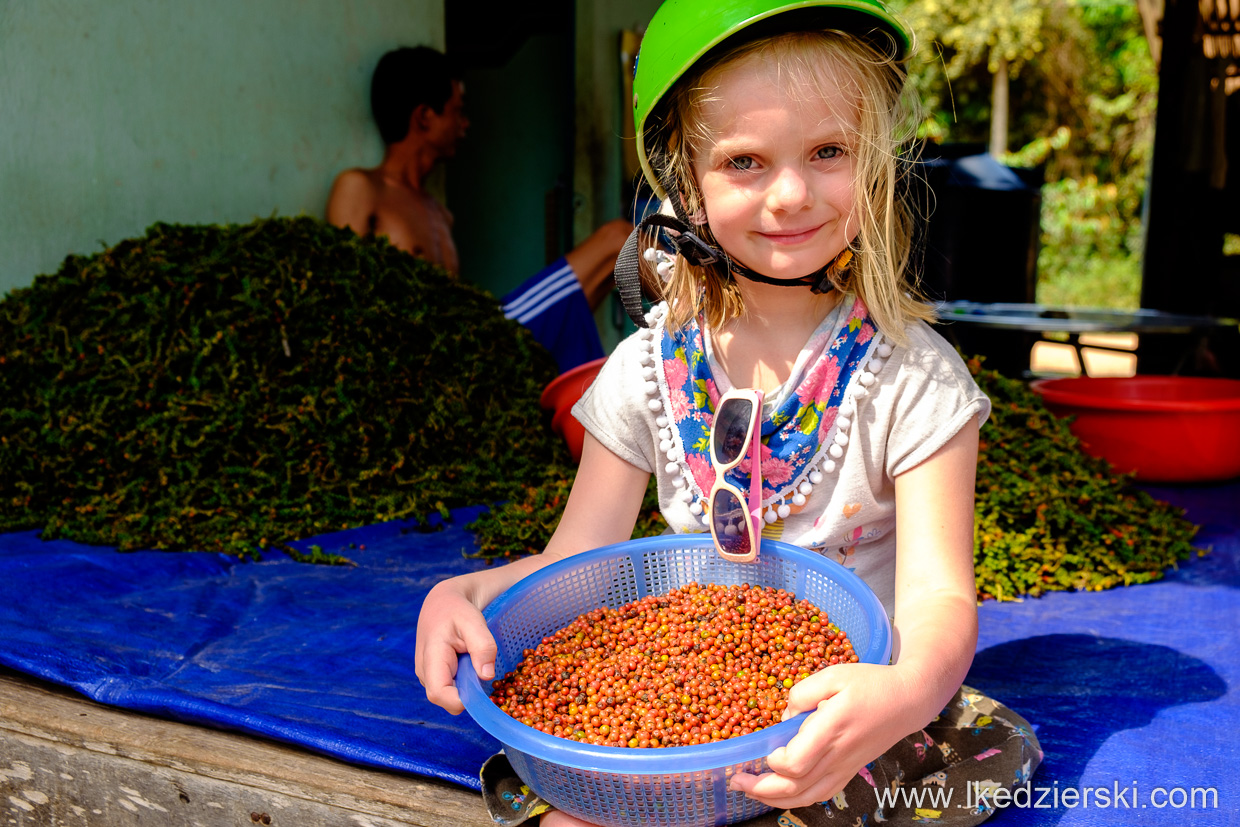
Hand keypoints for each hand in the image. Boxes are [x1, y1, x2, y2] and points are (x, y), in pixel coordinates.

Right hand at [414, 576, 497, 714]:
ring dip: (468, 687)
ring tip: (477, 663)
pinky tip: (472, 666)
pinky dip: (466, 684)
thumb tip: (486, 675)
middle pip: (447, 700)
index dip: (461, 700)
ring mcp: (429, 676)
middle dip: (468, 694)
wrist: (444, 602)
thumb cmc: (458, 610)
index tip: (483, 690)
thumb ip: (482, 646)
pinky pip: (452, 690)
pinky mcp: (435, 676)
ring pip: (450, 697)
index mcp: (430, 658)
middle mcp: (425, 672)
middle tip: (483, 670)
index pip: (439, 694)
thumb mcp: (473, 621)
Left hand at [728, 663, 919, 809]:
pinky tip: (780, 792)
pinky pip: (820, 794)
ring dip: (773, 798)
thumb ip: (803, 693)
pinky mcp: (849, 771)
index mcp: (832, 729)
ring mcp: (844, 767)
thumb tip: (784, 719)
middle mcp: (837, 755)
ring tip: (750, 790)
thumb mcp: (834, 674)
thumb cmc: (869, 683)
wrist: (907, 701)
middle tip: (736, 780)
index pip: (796, 763)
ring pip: (806, 797)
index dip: (775, 762)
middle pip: (795, 788)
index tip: (767, 748)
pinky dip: (796, 799)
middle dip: (760, 788)